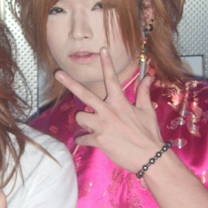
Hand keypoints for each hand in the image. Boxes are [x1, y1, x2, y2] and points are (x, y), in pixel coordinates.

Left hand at [55, 47, 164, 171]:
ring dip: (83, 121)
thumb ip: (143, 93)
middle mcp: (109, 112)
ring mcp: (102, 126)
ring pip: (80, 117)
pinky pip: (82, 138)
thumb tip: (148, 77)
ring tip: (91, 126)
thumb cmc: (149, 134)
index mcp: (120, 103)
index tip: (102, 49)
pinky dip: (83, 139)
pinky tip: (86, 140)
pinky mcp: (98, 140)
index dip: (107, 63)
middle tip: (58, 73)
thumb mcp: (146, 111)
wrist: (150, 157)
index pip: (112, 79)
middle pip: (85, 94)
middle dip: (70, 83)